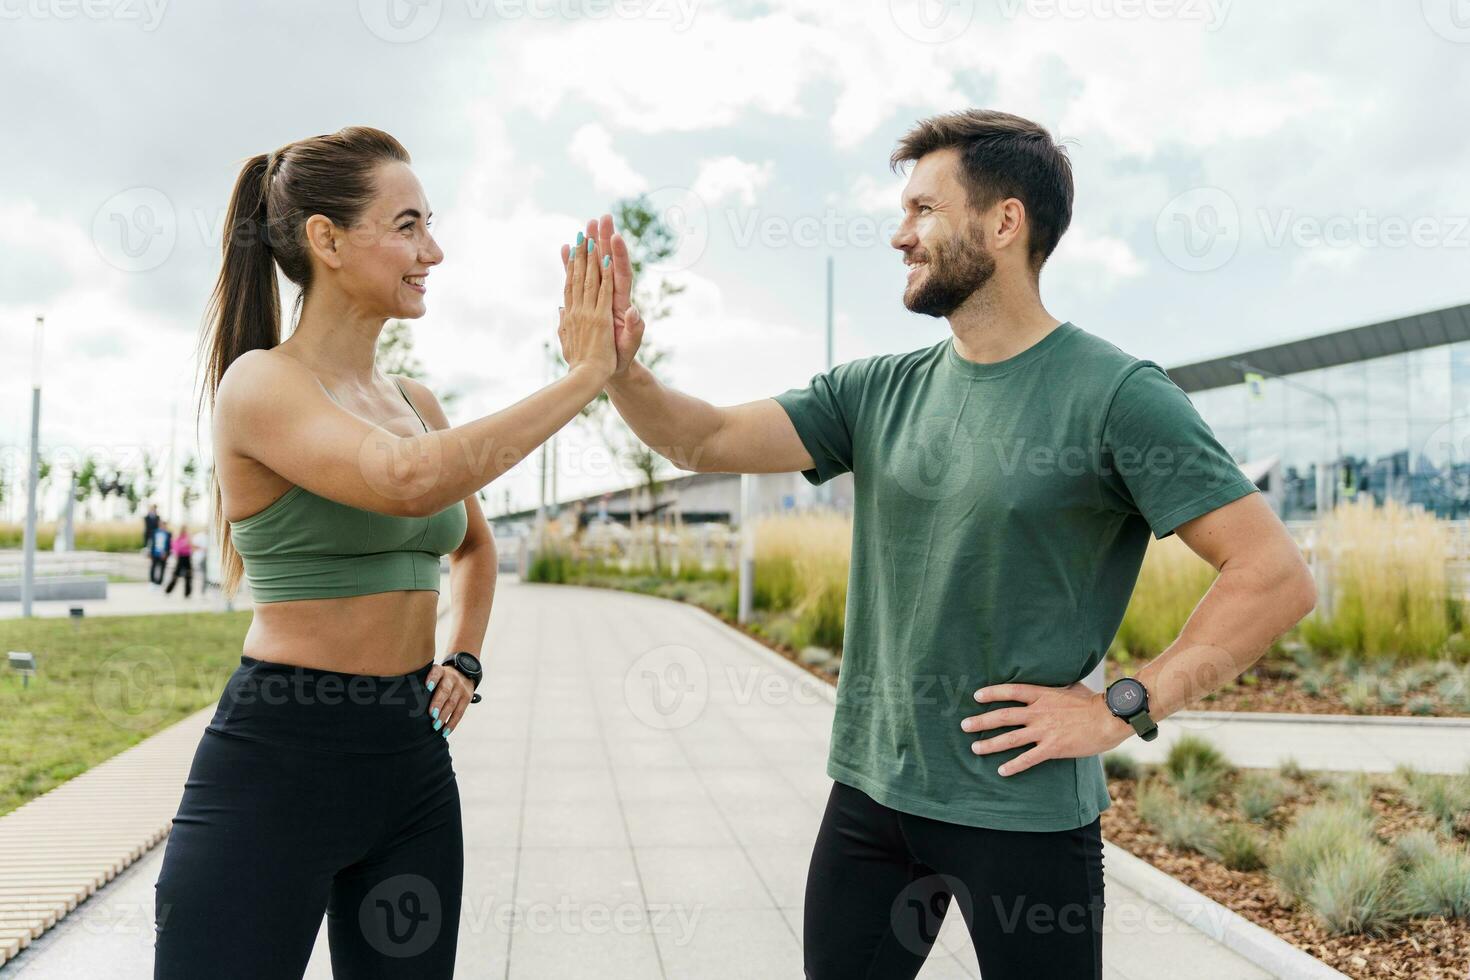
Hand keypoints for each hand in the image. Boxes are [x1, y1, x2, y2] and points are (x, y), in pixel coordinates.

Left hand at [425, 661, 476, 737]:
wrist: (464, 673)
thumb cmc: (440, 679)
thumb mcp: (434, 675)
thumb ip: (423, 684)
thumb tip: (405, 702)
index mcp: (441, 671)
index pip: (437, 672)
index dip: (432, 679)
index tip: (427, 687)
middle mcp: (452, 678)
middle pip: (445, 690)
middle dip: (438, 703)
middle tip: (431, 714)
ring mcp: (460, 688)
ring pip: (452, 703)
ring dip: (443, 716)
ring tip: (436, 726)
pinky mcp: (467, 698)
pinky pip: (460, 712)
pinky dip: (452, 723)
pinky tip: (445, 731)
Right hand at [565, 215, 642, 377]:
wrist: (608, 367)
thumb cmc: (621, 358)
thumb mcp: (630, 345)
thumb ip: (634, 330)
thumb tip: (635, 312)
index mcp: (620, 304)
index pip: (621, 274)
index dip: (619, 256)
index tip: (616, 237)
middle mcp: (609, 296)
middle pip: (607, 263)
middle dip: (604, 240)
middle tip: (600, 218)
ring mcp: (597, 297)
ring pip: (592, 266)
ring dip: (589, 246)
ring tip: (585, 225)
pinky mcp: (585, 301)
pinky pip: (577, 279)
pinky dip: (572, 265)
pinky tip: (567, 249)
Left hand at [960, 681, 1131, 776]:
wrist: (1110, 717)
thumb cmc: (1093, 701)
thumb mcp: (1071, 687)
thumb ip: (1056, 687)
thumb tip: (1052, 682)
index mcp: (1042, 695)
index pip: (1011, 691)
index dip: (992, 693)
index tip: (977, 696)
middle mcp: (1039, 712)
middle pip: (1003, 716)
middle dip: (981, 721)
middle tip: (964, 726)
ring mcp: (1044, 731)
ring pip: (1010, 738)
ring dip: (990, 744)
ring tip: (975, 748)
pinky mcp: (1053, 748)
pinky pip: (1028, 758)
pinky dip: (1013, 765)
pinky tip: (1001, 771)